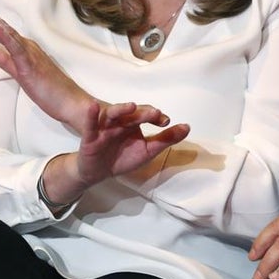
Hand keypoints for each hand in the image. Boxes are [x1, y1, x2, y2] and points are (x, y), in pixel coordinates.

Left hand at [0, 0, 93, 131]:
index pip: (0, 33)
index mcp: (25, 49)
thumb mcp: (22, 77)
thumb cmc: (52, 92)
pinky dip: (3, 34)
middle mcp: (27, 46)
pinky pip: (15, 46)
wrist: (73, 104)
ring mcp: (29, 53)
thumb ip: (7, 63)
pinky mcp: (30, 65)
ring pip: (4, 31)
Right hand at [41, 101, 190, 205]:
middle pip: (132, 115)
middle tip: (155, 114)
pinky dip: (92, 116)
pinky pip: (91, 125)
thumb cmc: (122, 157)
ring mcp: (105, 127)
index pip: (146, 116)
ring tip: (131, 106)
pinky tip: (94, 107)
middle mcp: (120, 121)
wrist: (98, 172)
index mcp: (133, 123)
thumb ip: (165, 139)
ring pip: (113, 114)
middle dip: (143, 114)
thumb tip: (187, 127)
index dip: (155, 118)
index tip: (167, 122)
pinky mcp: (91, 136)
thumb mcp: (147, 150)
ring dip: (121, 109)